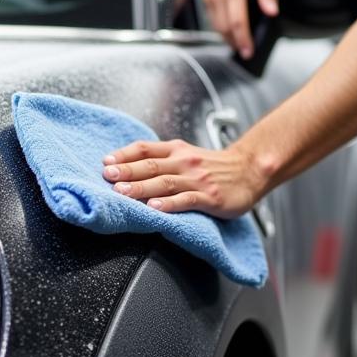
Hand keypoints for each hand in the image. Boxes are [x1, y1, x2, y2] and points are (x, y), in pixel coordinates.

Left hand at [102, 138, 263, 217]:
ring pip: (165, 182)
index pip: (145, 148)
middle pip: (151, 165)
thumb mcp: (187, 155)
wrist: (250, 170)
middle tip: (107, 176)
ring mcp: (197, 180)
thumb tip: (129, 168)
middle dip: (127, 171)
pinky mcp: (210, 197)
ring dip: (142, 187)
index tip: (106, 162)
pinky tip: (155, 208)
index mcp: (177, 150)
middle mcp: (185, 162)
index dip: (124, 154)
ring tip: (123, 193)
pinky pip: (186, 200)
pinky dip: (169, 204)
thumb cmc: (215, 166)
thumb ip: (162, 159)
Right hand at [203, 0, 278, 58]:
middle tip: (247, 53)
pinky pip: (212, 18)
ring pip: (216, 25)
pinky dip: (221, 28)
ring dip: (227, 38)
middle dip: (235, 42)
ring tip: (240, 45)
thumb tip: (271, 12)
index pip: (237, 22)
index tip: (249, 52)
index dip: (243, 40)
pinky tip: (232, 32)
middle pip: (225, 28)